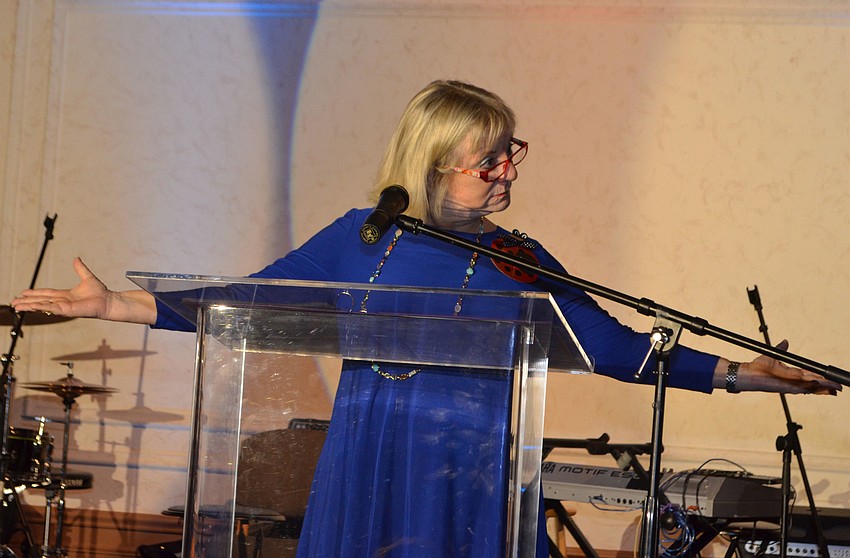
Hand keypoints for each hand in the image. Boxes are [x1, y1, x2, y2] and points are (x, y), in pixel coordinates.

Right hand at [11, 257, 109, 318]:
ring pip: (42, 305)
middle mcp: (63, 301)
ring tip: (17, 306)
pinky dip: (41, 307)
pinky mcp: (68, 310)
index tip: (23, 293)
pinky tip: (32, 306)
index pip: (46, 293)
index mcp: (65, 295)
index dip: (34, 293)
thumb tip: (77, 258)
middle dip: (27, 301)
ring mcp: (64, 307)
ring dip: (29, 305)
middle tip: (14, 302)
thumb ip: (80, 269)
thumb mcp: (87, 277)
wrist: (108, 301)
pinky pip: (51, 308)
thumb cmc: (100, 293)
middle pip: (40, 300)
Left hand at [722, 340, 841, 394]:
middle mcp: (792, 382)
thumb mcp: (772, 356)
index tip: (831, 380)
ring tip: (835, 388)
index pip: (811, 378)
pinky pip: (800, 387)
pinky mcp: (784, 387)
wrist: (747, 374)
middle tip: (839, 387)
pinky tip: (818, 384)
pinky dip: (810, 386)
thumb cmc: (758, 367)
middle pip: (814, 385)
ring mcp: (789, 385)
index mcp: (792, 375)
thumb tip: (785, 341)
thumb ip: (781, 349)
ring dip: (823, 387)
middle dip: (828, 386)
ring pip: (810, 387)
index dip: (822, 380)